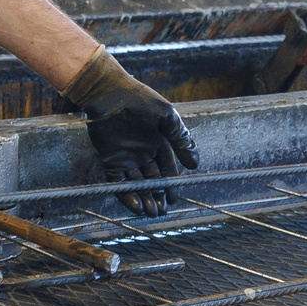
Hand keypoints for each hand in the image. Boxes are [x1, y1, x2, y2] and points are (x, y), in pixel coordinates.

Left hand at [62, 49, 197, 214]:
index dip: (170, 184)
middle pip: (151, 180)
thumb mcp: (168, 118)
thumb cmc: (141, 100)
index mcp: (158, 142)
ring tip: (151, 212)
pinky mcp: (110, 160)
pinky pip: (118, 182)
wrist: (110, 93)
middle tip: (162, 211)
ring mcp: (126, 157)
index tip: (174, 199)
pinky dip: (126, 195)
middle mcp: (142, 153)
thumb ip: (181, 140)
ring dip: (143, 199)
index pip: (166, 168)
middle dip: (157, 196)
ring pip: (136, 184)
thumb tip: (196, 164)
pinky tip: (135, 206)